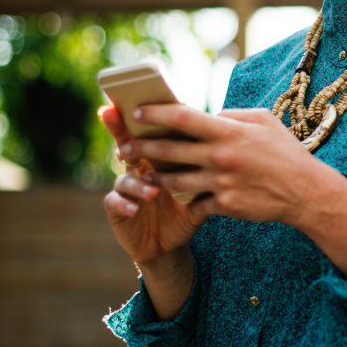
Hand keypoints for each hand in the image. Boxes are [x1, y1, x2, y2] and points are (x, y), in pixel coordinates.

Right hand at [99, 105, 204, 264]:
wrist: (171, 244)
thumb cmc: (188, 210)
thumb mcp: (202, 187)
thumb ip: (210, 165)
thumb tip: (232, 139)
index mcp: (159, 158)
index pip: (152, 133)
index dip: (145, 117)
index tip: (142, 102)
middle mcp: (138, 168)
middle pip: (127, 144)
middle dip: (121, 131)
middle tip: (120, 122)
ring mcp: (125, 187)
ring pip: (125, 177)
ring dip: (137, 182)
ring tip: (153, 190)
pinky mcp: (117, 209)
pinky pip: (114, 202)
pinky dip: (124, 203)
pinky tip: (134, 209)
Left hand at [119, 104, 320, 224]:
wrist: (305, 191)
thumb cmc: (286, 152)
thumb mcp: (264, 121)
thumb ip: (233, 116)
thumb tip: (210, 115)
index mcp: (229, 132)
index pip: (182, 117)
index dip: (155, 114)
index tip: (137, 113)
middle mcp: (221, 156)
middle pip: (168, 151)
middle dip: (141, 148)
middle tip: (124, 147)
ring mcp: (221, 183)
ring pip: (174, 181)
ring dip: (155, 177)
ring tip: (143, 173)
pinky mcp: (225, 206)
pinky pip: (195, 203)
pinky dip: (186, 200)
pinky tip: (177, 198)